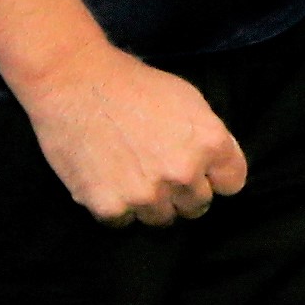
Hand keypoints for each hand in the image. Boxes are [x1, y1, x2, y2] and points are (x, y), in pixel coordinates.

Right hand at [18, 44, 246, 225]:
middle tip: (160, 171)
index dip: (214, 176)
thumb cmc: (133, 84)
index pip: (232, 184)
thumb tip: (218, 167)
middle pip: (198, 206)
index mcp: (210, 143)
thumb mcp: (189, 100)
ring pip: (162, 219)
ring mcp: (147, 194)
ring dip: (151, 204)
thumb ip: (210, 136)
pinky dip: (116, 207)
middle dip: (183, 192)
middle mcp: (184, 173)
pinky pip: (124, 222)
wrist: (72, 82)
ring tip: (132, 176)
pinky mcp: (110, 207)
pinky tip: (107, 180)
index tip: (199, 170)